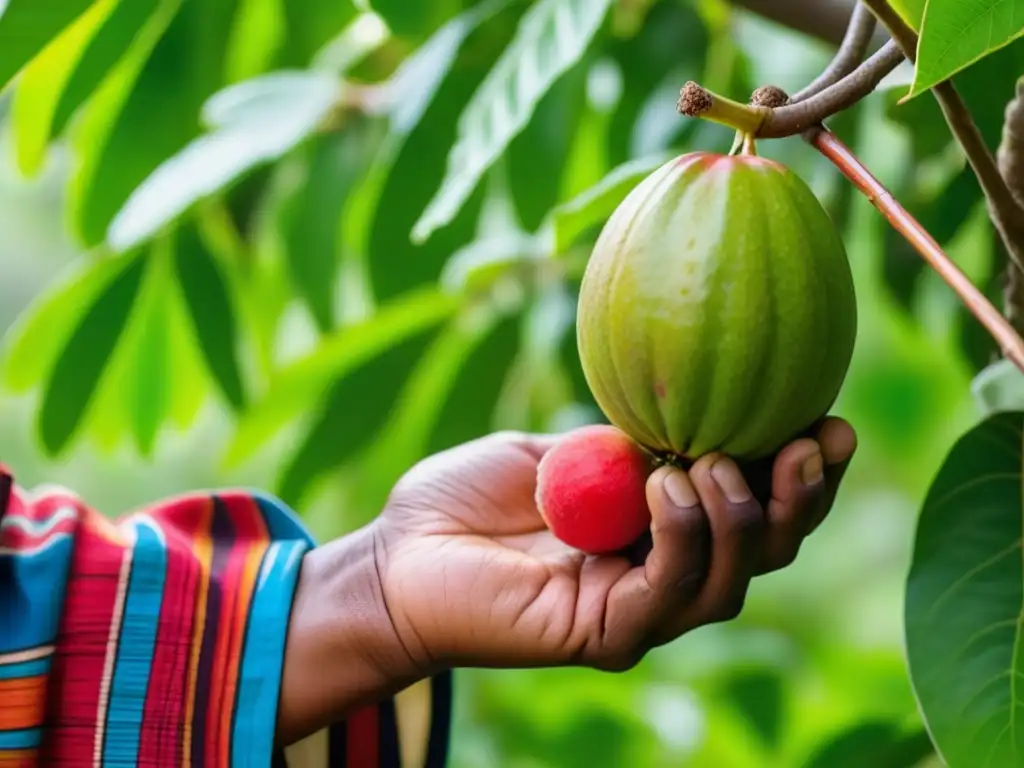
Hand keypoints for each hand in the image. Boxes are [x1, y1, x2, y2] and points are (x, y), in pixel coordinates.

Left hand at [372, 418, 856, 675]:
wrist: (399, 554)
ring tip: (715, 461)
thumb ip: (622, 443)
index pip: (752, 506)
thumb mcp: (558, 451)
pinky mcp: (606, 636)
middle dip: (801, 498)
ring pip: (730, 577)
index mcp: (657, 526)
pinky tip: (670, 486)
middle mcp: (660, 573)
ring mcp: (638, 611)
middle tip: (809, 442)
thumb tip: (691, 415)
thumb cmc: (466, 499)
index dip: (798, 470)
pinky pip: (669, 592)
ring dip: (740, 513)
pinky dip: (683, 536)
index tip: (825, 418)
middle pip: (764, 550)